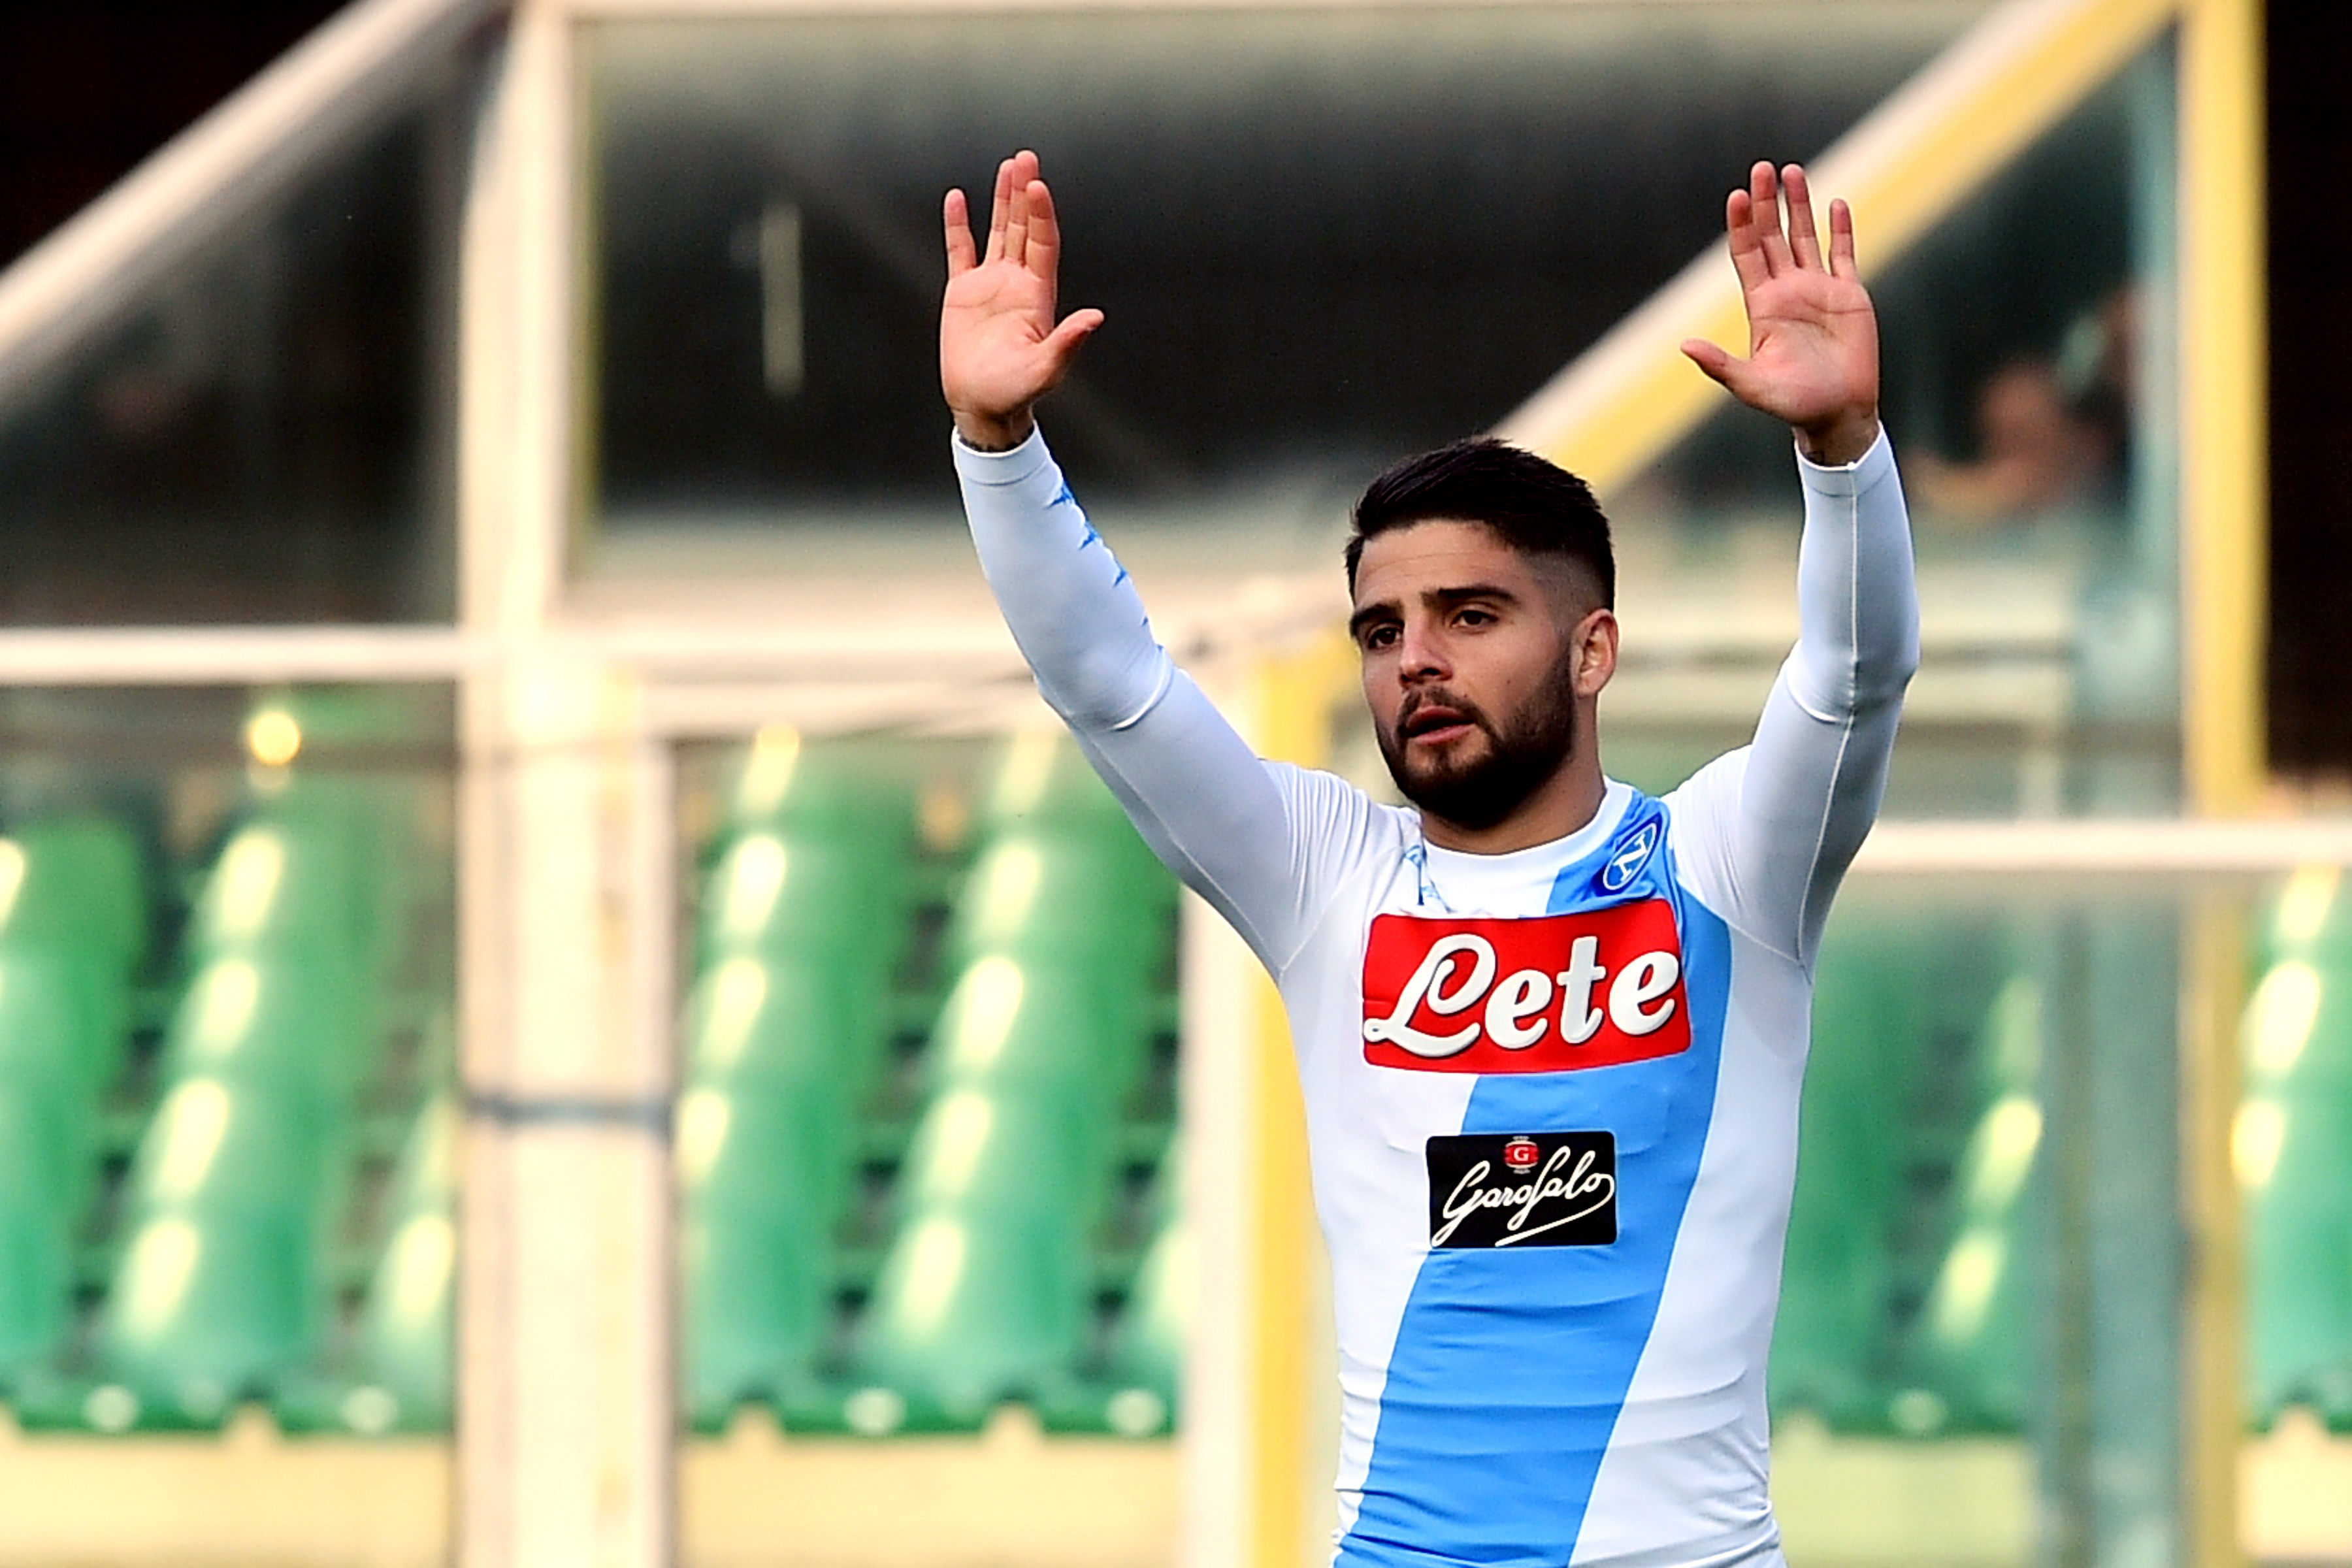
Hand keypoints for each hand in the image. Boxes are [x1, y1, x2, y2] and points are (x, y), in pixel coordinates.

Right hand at [941, 151, 1104, 450]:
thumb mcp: (1046, 369)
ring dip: (1002, 200)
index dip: (1041, 215)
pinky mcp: (963, 293)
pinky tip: (957, 198)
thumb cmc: (1015, 392)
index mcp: (1038, 295)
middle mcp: (1017, 283)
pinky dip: (958, 225)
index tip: (1037, 186)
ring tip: (1008, 166)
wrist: (982, 405)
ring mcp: (990, 284)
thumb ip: (1068, 342)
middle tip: (1026, 158)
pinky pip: (960, 251)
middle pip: (1024, 228)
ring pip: (998, 232)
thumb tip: (1096, 318)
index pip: (1042, 244)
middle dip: (1025, 194)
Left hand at [1682, 163, 1880, 465]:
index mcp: (1763, 306)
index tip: (1736, 195)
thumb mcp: (1752, 386)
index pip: (1747, 255)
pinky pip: (1844, 254)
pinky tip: (1836, 203)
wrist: (1838, 414)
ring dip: (1799, 205)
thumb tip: (1685, 346)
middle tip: (1761, 168)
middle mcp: (1788, 291)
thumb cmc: (1794, 404)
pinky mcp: (1850, 295)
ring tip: (1791, 171)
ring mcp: (1819, 290)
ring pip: (1805, 237)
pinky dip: (1841, 229)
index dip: (1740, 226)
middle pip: (1773, 237)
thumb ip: (1721, 365)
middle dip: (1766, 204)